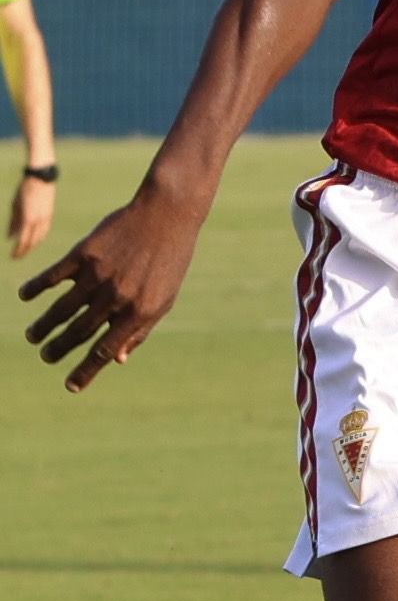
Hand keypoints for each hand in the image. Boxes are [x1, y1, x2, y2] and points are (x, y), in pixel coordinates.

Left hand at [9, 172, 54, 260]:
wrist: (41, 177)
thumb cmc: (24, 189)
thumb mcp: (15, 205)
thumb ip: (13, 222)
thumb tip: (10, 237)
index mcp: (29, 219)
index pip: (23, 241)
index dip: (18, 251)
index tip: (12, 257)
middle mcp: (39, 221)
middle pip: (33, 242)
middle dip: (25, 250)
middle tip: (18, 256)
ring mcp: (46, 218)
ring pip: (40, 237)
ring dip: (33, 245)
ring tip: (26, 249)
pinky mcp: (49, 214)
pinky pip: (44, 230)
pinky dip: (38, 237)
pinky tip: (34, 238)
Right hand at [19, 185, 204, 390]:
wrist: (166, 214)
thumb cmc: (168, 260)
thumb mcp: (163, 299)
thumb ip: (139, 330)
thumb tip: (116, 360)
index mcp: (138, 312)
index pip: (105, 351)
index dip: (86, 371)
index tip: (71, 386)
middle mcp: (116, 297)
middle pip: (78, 333)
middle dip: (59, 349)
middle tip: (46, 357)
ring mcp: (98, 275)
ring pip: (61, 309)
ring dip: (43, 326)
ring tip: (33, 337)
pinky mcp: (84, 252)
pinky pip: (53, 276)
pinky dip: (36, 287)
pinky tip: (25, 296)